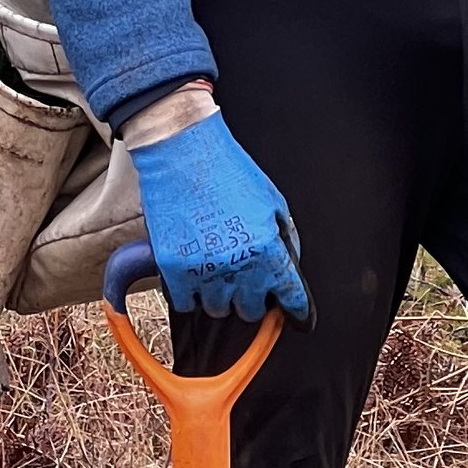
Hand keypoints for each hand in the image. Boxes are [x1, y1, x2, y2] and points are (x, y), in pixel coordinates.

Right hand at [129, 108, 308, 321]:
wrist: (181, 152)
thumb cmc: (227, 170)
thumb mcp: (273, 200)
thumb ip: (286, 238)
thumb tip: (290, 267)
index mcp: (267, 248)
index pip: (289, 296)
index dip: (294, 309)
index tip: (294, 315)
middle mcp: (237, 265)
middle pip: (250, 310)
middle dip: (251, 298)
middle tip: (246, 281)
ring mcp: (203, 270)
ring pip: (217, 309)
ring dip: (219, 295)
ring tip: (216, 271)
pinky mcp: (172, 269)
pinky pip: (184, 303)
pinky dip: (189, 294)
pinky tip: (194, 273)